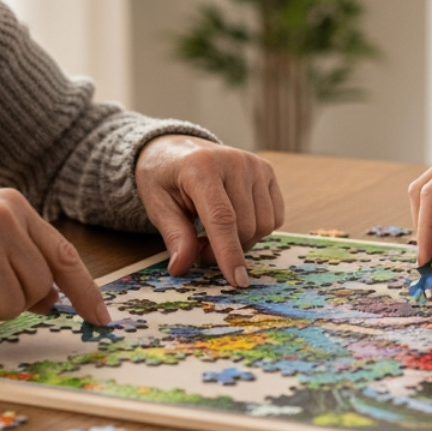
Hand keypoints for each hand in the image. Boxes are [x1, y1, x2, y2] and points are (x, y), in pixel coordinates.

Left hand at [134, 135, 283, 286]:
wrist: (177, 149)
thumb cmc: (165, 178)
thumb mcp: (158, 206)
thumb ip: (175, 236)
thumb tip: (182, 268)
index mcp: (201, 168)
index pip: (222, 218)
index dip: (229, 253)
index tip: (236, 281)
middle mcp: (234, 162)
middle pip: (246, 226)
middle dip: (226, 250)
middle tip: (200, 250)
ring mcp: (254, 165)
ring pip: (264, 225)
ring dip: (242, 241)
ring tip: (214, 235)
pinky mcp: (267, 171)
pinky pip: (274, 216)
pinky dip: (257, 229)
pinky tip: (234, 223)